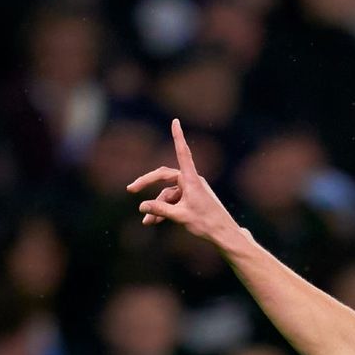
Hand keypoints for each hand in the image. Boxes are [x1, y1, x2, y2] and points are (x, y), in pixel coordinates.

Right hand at [128, 119, 240, 245]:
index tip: (175, 121)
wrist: (224, 234)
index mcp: (192, 180)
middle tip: (130, 189)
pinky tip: (154, 222)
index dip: (177, 137)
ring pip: (168, 194)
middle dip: (147, 183)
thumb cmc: (206, 223)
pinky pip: (174, 200)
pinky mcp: (191, 198)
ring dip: (157, 207)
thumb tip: (141, 206)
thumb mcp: (180, 217)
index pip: (183, 153)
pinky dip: (164, 210)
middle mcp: (192, 181)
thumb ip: (160, 210)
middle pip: (164, 177)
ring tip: (147, 222)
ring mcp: (191, 190)